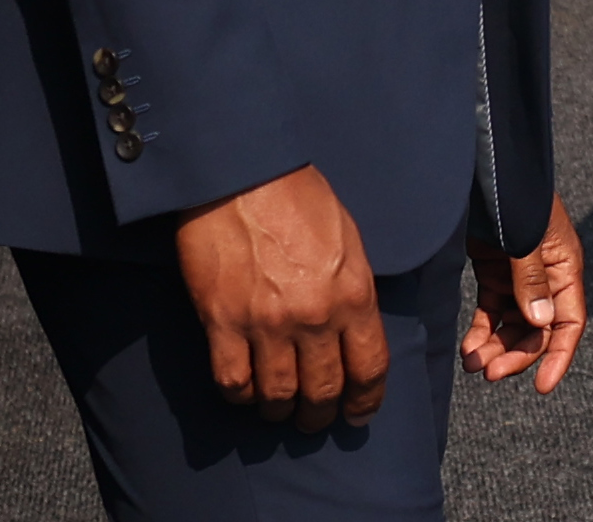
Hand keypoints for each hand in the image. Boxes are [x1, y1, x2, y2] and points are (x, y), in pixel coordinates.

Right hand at [172, 166, 384, 430]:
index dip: (366, 399)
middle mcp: (315, 316)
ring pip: (278, 395)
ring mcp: (267, 323)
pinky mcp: (223, 323)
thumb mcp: (348, 239)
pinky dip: (241, 396)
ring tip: (279, 410)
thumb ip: (353, 289)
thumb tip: (354, 328)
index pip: (369, 366)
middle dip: (321, 413)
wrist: (242, 175)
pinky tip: (245, 391)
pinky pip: (233, 382)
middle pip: (324, 390)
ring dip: (280, 410)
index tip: (359, 412)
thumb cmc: (299, 197)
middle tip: (314, 418)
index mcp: (354, 293)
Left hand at [463, 195, 585, 390]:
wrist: (485, 166)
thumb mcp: (525, 237)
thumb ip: (532, 279)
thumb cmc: (511, 195)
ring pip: (513, 326)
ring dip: (495, 347)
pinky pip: (492, 312)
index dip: (558, 355)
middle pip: (538, 330)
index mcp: (564, 266)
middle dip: (516, 355)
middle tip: (490, 373)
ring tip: (472, 363)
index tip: (543, 386)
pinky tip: (468, 348)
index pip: (569, 321)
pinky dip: (481, 333)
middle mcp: (546, 276)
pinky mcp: (495, 271)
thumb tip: (540, 323)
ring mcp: (519, 275)